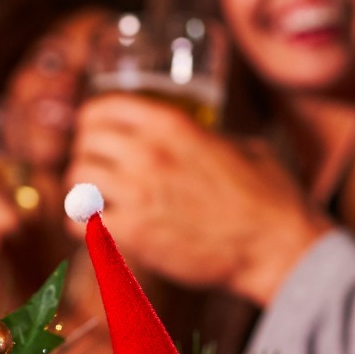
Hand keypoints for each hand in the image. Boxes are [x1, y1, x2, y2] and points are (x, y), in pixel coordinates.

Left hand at [66, 94, 331, 305]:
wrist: (276, 247)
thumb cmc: (268, 197)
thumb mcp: (239, 144)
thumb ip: (204, 134)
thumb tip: (190, 133)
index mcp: (172, 124)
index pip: (102, 106)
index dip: (92, 119)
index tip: (94, 130)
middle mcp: (148, 152)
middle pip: (85, 140)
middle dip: (87, 152)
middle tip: (97, 167)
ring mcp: (138, 192)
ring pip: (78, 176)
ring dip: (83, 186)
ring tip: (96, 196)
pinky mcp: (133, 232)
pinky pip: (78, 219)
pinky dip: (81, 222)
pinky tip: (96, 225)